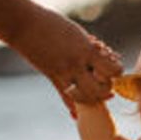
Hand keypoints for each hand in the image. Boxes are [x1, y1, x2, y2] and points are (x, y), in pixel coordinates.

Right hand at [6, 6, 122, 116]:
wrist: (23, 24)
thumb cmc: (52, 23)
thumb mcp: (77, 33)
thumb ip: (91, 47)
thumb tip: (107, 55)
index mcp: (87, 49)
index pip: (113, 70)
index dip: (116, 72)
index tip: (113, 68)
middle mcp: (78, 64)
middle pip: (102, 88)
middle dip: (107, 88)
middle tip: (104, 83)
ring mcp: (64, 73)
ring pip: (85, 98)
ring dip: (92, 98)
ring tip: (92, 93)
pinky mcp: (52, 77)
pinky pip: (65, 99)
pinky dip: (73, 109)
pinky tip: (76, 116)